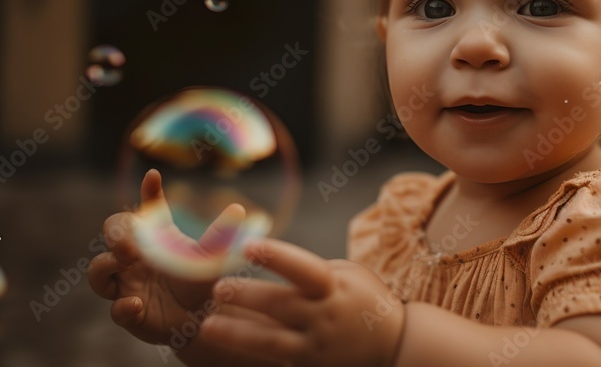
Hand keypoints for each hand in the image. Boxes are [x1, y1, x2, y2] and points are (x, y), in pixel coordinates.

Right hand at [88, 169, 245, 345]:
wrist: (203, 320)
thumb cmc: (201, 283)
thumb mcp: (211, 259)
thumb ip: (219, 237)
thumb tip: (238, 210)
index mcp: (157, 239)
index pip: (148, 210)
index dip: (149, 192)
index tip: (154, 176)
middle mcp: (135, 259)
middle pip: (111, 234)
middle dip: (116, 233)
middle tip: (131, 242)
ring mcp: (128, 285)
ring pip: (99, 271)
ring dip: (106, 265)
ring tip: (124, 262)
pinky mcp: (130, 314)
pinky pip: (116, 310)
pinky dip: (122, 307)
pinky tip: (136, 304)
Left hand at [198, 239, 405, 366]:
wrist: (393, 346)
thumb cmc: (364, 300)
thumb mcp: (348, 275)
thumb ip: (312, 270)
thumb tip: (270, 258)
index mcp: (334, 286)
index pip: (303, 269)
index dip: (276, 257)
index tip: (248, 246)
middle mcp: (324, 315)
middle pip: (279, 305)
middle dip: (246, 296)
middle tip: (215, 288)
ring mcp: (316, 345)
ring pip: (271, 341)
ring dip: (237, 333)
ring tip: (207, 326)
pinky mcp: (310, 366)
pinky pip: (276, 361)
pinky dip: (251, 355)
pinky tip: (225, 352)